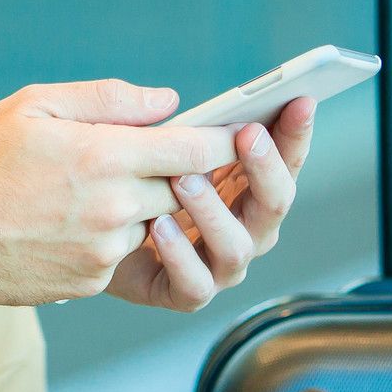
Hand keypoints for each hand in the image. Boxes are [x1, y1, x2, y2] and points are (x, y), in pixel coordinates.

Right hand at [0, 79, 248, 305]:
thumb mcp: (36, 104)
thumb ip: (110, 99)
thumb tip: (169, 101)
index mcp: (104, 157)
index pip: (195, 149)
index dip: (221, 139)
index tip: (235, 129)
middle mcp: (113, 209)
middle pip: (183, 189)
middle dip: (180, 171)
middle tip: (162, 152)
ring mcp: (102, 252)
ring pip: (151, 223)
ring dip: (139, 206)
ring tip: (87, 185)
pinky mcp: (89, 282)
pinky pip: (119, 253)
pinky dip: (107, 235)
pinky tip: (65, 218)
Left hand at [104, 96, 314, 312]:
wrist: (90, 231)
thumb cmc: (129, 182)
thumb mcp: (152, 146)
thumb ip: (176, 127)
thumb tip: (182, 99)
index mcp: (245, 188)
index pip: (284, 162)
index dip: (295, 133)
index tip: (300, 101)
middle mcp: (243, 229)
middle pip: (274, 204)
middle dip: (266, 168)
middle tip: (248, 135)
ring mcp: (218, 264)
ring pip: (236, 246)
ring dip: (213, 211)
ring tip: (183, 180)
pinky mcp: (184, 292)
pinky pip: (194, 283)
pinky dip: (180, 255)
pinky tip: (159, 224)